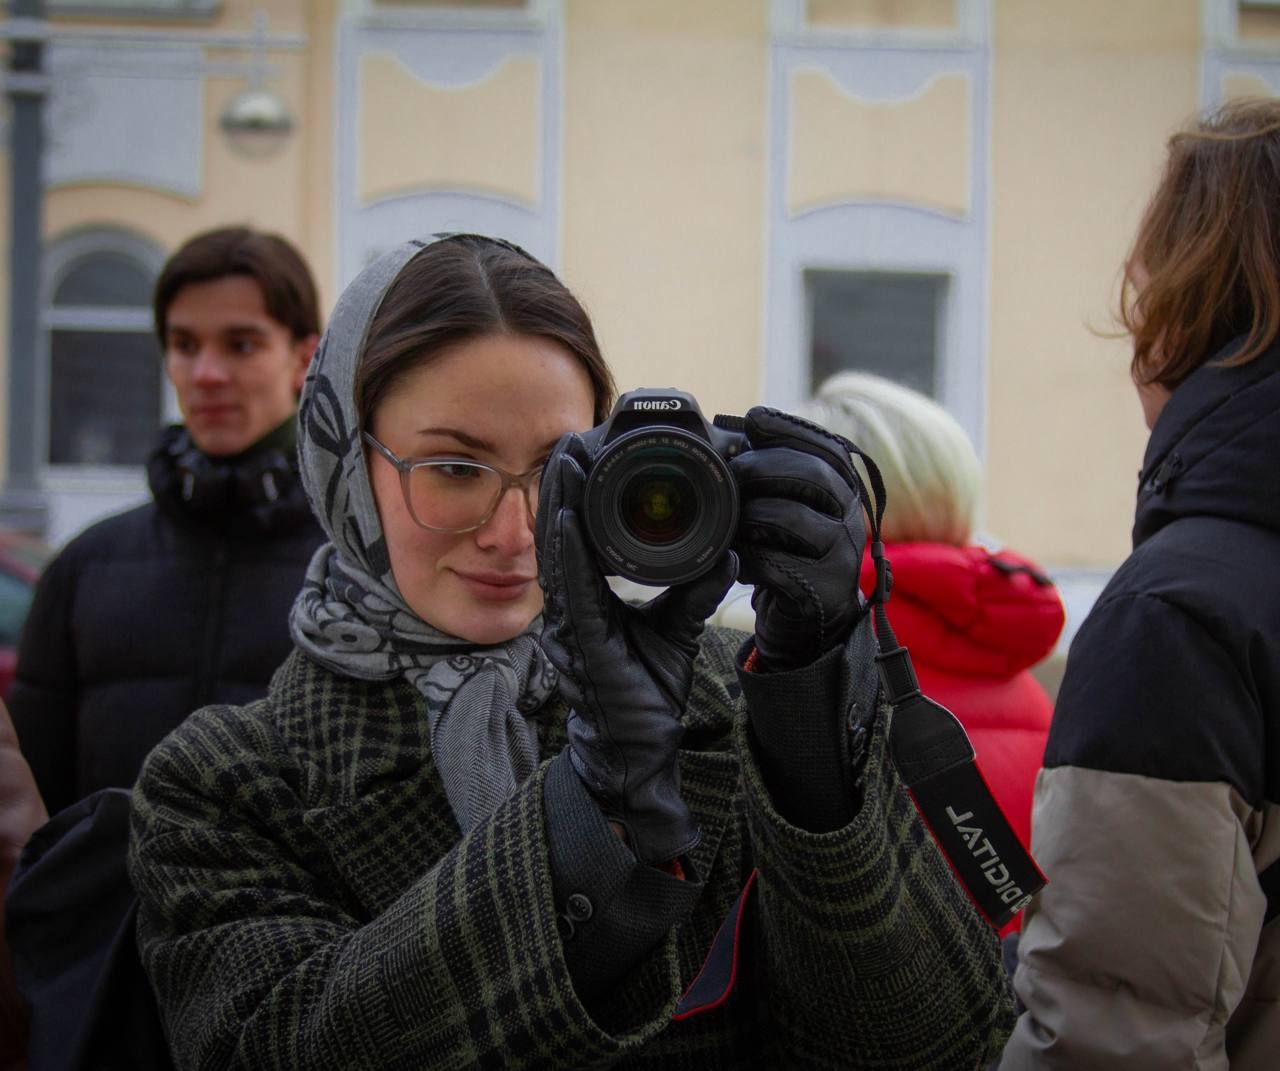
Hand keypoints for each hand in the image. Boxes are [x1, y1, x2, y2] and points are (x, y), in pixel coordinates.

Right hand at [536, 434, 736, 865]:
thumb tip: (727, 555)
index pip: (578, 537)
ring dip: (556, 501)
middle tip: (571, 438)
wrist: (637, 755)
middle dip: (562, 484)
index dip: (576, 496)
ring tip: (564, 456)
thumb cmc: (645, 697)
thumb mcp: (675, 632)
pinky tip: (563, 514)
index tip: (587, 455)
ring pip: (555, 550)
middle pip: (559, 533)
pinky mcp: (577, 640)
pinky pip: (567, 586)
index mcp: (587, 602)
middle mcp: (569, 607)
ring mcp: (567, 623)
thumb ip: (694, 593)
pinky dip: (564, 547)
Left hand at [731, 406, 865, 671]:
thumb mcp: (789, 508)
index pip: (827, 447)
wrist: (811, 623)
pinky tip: (736, 558)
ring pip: (792, 519)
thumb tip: (731, 429)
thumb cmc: (790, 554)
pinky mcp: (821, 591)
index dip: (790, 428)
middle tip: (733, 470)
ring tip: (730, 520)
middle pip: (815, 476)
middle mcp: (852, 519)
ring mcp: (841, 556)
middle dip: (765, 465)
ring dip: (751, 514)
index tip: (753, 417)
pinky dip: (748, 557)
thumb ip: (772, 473)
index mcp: (845, 491)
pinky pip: (776, 565)